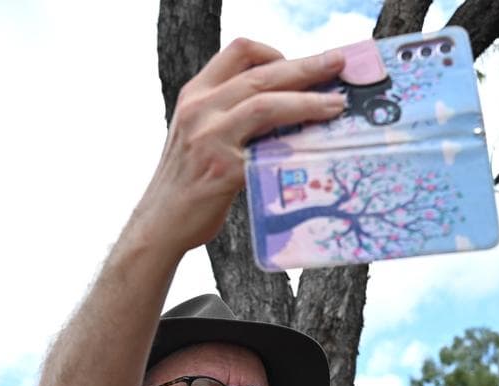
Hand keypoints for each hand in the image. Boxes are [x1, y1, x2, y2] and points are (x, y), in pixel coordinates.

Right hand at [130, 38, 346, 255]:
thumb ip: (231, 112)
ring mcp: (210, 138)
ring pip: (266, 104)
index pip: (238, 51)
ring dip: (308, 101)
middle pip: (261, 74)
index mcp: (196, 94)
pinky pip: (267, 150)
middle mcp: (201, 109)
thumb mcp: (200, 131)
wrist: (161, 221)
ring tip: (337, 103)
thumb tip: (287, 105)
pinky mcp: (223, 170)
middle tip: (337, 64)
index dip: (275, 51)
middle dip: (306, 67)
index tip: (300, 63)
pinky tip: (317, 145)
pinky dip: (296, 144)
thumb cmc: (189, 178)